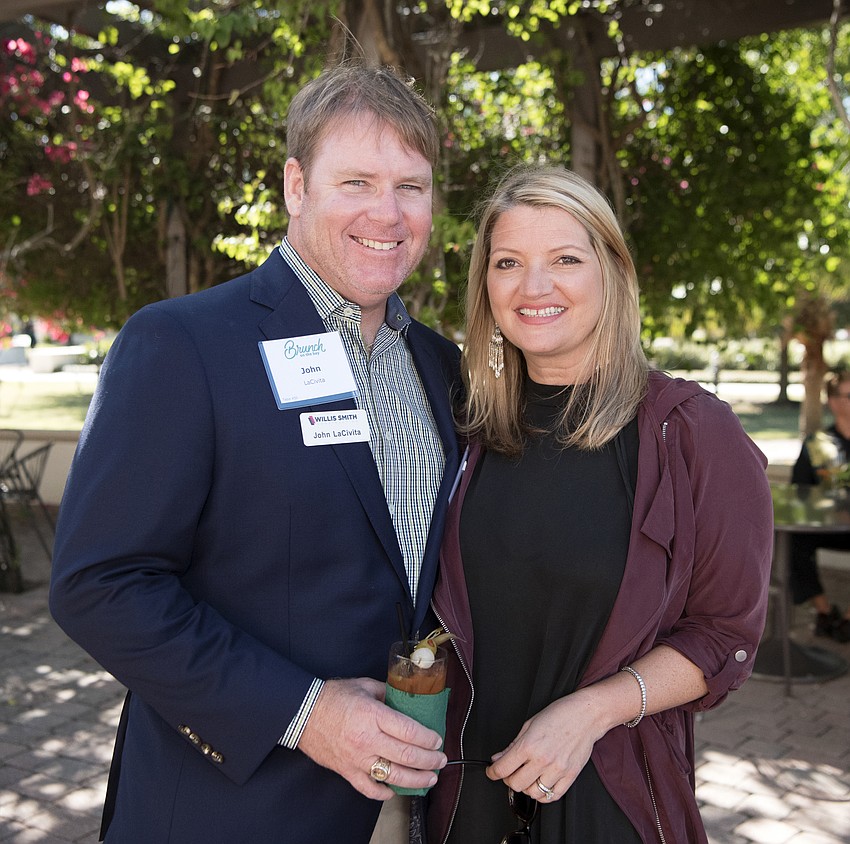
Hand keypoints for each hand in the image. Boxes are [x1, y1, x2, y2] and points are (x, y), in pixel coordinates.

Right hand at [298, 677, 446, 798]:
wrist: (302, 713)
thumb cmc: (332, 697)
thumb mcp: (364, 685)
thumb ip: (388, 692)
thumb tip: (406, 698)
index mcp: (373, 715)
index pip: (408, 731)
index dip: (427, 738)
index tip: (437, 740)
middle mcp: (367, 739)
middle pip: (406, 755)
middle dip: (429, 760)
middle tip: (440, 760)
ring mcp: (357, 759)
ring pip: (393, 776)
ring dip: (416, 780)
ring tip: (430, 779)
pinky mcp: (347, 771)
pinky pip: (369, 789)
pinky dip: (384, 793)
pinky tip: (395, 790)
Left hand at [486, 695, 598, 802]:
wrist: (585, 715)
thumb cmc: (559, 714)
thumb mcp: (529, 724)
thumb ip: (512, 744)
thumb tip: (498, 757)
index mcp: (529, 745)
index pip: (503, 768)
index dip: (492, 772)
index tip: (491, 771)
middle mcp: (543, 760)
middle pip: (516, 784)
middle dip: (508, 779)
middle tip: (510, 772)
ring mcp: (557, 770)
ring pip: (533, 793)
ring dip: (526, 787)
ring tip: (527, 776)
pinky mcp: (570, 776)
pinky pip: (552, 796)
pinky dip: (543, 794)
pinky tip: (540, 783)